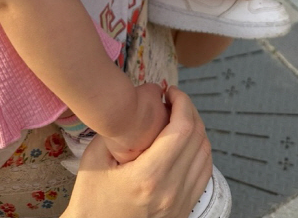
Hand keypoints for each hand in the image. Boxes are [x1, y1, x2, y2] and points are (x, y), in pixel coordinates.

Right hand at [67, 87, 211, 217]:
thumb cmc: (91, 201)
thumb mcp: (94, 158)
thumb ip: (115, 129)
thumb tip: (135, 104)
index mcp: (149, 176)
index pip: (182, 128)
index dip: (182, 102)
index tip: (170, 91)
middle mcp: (171, 191)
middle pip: (198, 138)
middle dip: (189, 110)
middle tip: (173, 100)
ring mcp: (181, 203)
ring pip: (206, 155)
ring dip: (197, 130)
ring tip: (178, 118)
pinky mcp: (184, 211)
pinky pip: (204, 174)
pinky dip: (200, 152)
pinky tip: (185, 143)